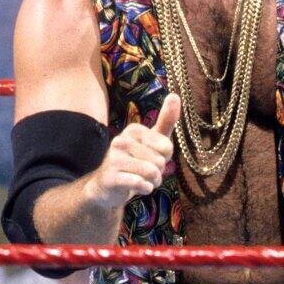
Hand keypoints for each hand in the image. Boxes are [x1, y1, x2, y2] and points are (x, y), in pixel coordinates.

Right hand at [84, 93, 179, 208]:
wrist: (108, 186)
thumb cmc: (136, 161)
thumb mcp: (153, 141)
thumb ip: (166, 120)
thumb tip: (175, 95)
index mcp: (133, 130)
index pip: (166, 146)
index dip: (165, 157)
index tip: (153, 157)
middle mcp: (121, 141)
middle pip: (159, 161)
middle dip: (159, 171)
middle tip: (146, 171)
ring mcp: (114, 159)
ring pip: (151, 172)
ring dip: (153, 182)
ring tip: (144, 180)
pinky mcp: (111, 177)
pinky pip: (140, 183)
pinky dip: (145, 189)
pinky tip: (138, 187)